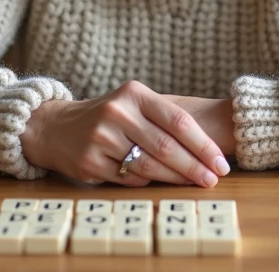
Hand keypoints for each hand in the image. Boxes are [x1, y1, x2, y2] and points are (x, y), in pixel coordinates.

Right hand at [19, 80, 230, 187]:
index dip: (203, 144)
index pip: (177, 121)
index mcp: (134, 94)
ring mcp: (101, 137)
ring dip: (177, 178)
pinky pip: (129, 178)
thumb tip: (206, 152)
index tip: (221, 162)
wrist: (57, 126)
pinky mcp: (90, 161)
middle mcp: (117, 112)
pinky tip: (161, 182)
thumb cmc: (110, 117)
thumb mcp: (133, 105)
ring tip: (196, 183)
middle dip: (195, 166)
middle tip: (213, 179)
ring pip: (150, 165)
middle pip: (166, 146)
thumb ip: (164, 120)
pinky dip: (148, 182)